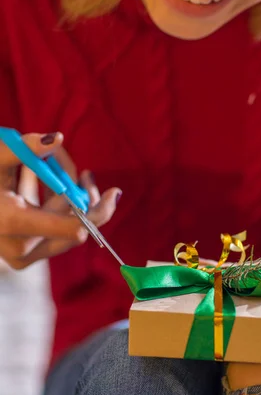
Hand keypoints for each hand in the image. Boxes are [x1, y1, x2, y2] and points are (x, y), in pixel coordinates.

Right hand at [0, 132, 121, 268]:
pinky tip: (54, 182)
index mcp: (12, 221)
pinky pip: (55, 232)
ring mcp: (23, 256)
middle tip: (88, 173)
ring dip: (71, 197)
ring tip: (65, 166)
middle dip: (84, 197)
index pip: (70, 228)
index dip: (96, 212)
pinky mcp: (25, 257)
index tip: (114, 193)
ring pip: (67, 228)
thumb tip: (57, 138)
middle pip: (75, 229)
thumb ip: (25, 148)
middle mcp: (20, 246)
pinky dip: (58, 207)